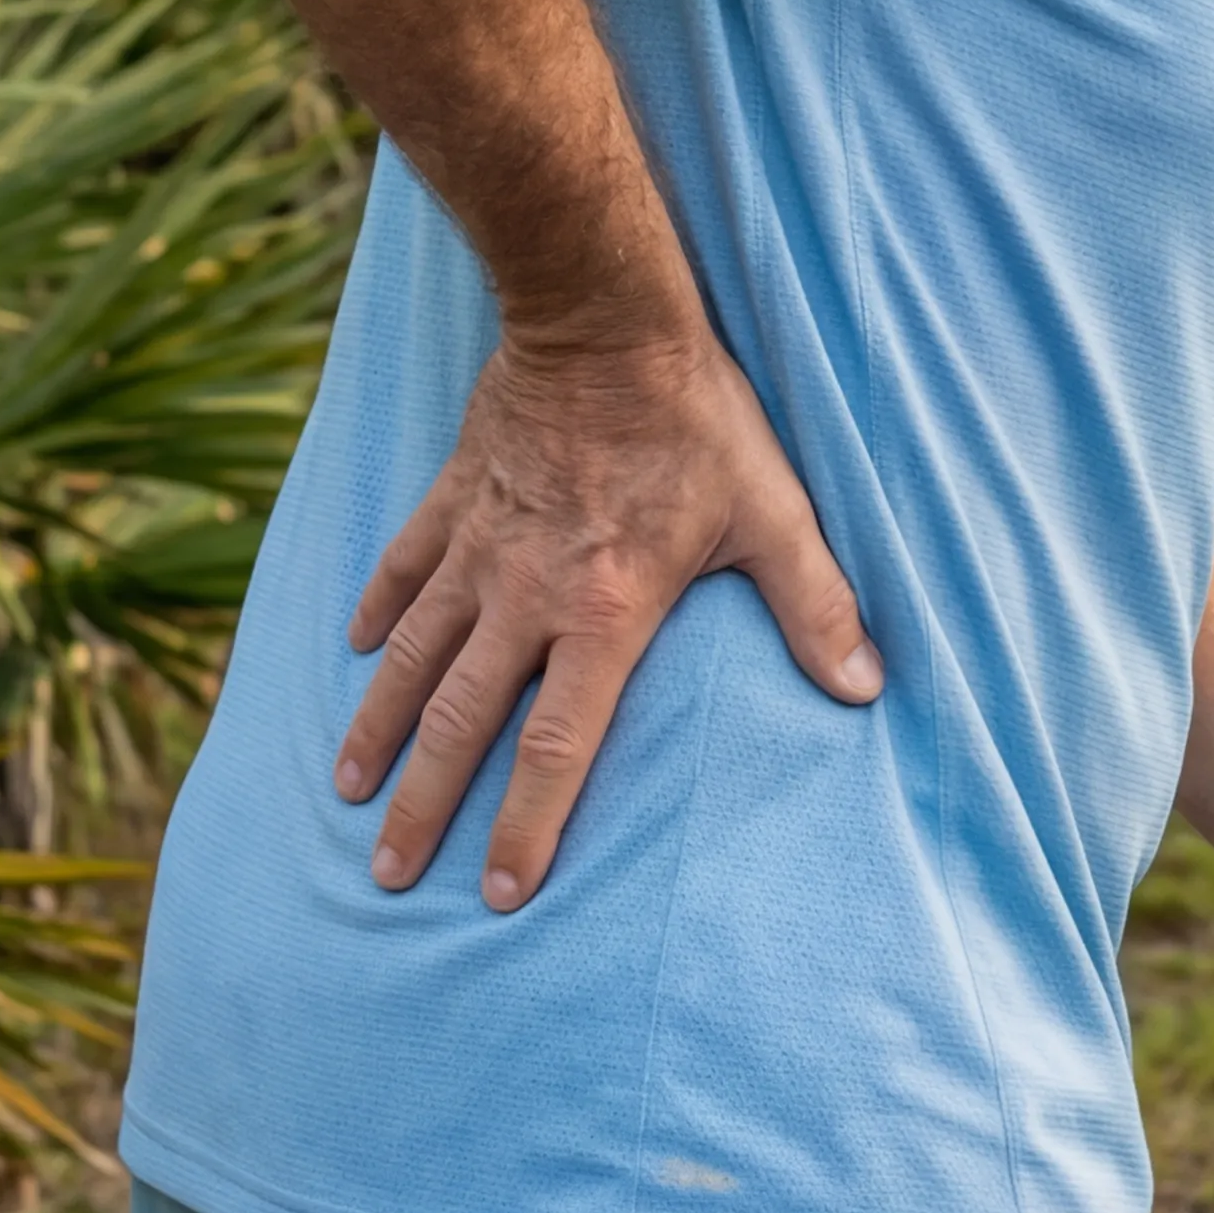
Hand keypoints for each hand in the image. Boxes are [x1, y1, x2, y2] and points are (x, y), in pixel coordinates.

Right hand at [338, 324, 879, 909]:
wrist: (603, 318)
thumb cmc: (697, 419)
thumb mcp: (773, 513)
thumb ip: (816, 605)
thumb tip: (867, 688)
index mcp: (604, 613)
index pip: (558, 747)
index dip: (527, 826)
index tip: (499, 894)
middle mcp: (525, 595)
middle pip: (462, 722)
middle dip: (424, 805)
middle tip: (387, 872)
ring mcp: (479, 546)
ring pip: (413, 656)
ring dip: (378, 726)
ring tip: (346, 790)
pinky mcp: (454, 496)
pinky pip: (402, 565)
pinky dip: (376, 610)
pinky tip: (353, 650)